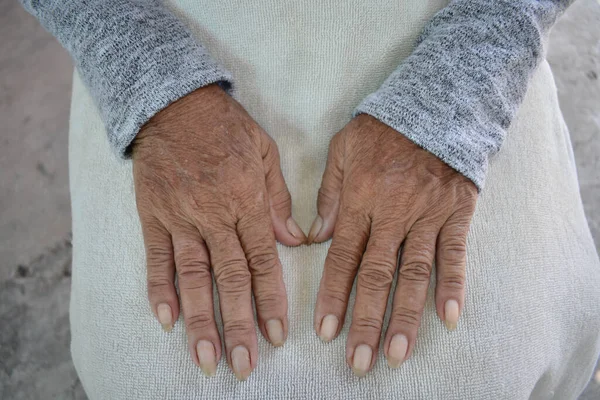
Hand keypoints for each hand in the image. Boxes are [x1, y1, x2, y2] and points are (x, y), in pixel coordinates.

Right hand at [132, 84, 304, 379]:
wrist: (175, 102)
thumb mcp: (265, 153)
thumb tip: (295, 240)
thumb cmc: (226, 127)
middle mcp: (213, 215)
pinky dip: (159, 289)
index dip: (270, 300)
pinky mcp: (153, 215)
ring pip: (192, 276)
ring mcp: (180, 217)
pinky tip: (165, 320)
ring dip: (199, 319)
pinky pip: (155, 257)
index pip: (262, 260)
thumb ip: (278, 199)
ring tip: (206, 356)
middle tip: (243, 364)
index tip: (276, 335)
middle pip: (229, 277)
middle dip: (238, 323)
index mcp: (246, 200)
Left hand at [311, 114, 476, 375]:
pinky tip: (448, 319)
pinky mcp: (456, 214)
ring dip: (405, 316)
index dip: (333, 296)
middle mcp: (392, 214)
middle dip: (366, 320)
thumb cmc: (383, 130)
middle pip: (376, 276)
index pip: (342, 257)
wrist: (436, 105)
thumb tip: (316, 237)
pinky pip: (455, 255)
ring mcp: (427, 216)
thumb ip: (330, 194)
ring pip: (414, 274)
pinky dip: (453, 287)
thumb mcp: (343, 150)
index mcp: (361, 200)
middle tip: (360, 360)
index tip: (326, 330)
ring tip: (397, 353)